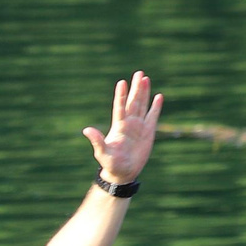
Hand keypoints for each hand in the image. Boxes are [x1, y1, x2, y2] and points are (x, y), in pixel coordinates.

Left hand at [82, 71, 162, 185]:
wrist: (123, 172)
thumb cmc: (111, 164)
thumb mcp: (103, 153)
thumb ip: (97, 141)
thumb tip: (86, 130)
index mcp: (118, 126)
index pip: (120, 107)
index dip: (121, 95)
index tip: (122, 83)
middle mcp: (128, 123)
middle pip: (133, 101)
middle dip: (136, 88)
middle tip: (139, 73)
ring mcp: (139, 126)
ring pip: (142, 105)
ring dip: (144, 93)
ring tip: (146, 79)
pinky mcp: (148, 132)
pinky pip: (152, 116)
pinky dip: (156, 106)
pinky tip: (158, 96)